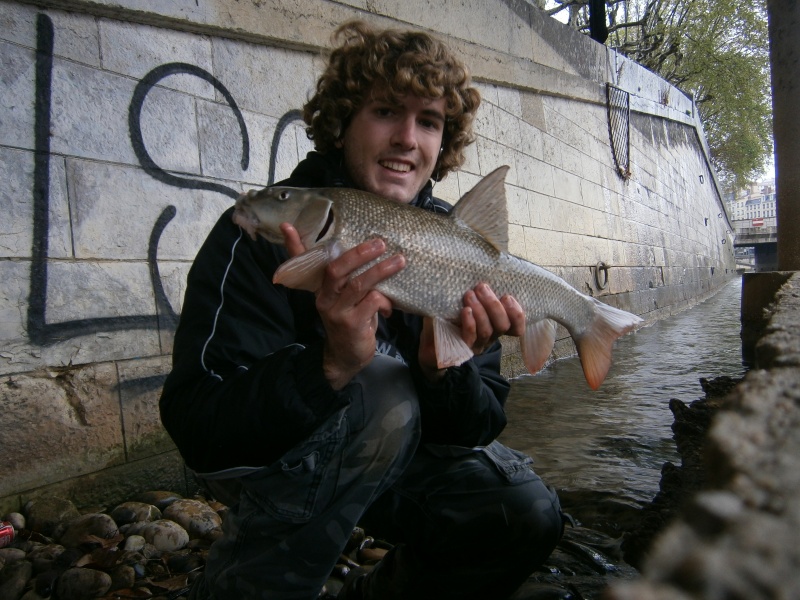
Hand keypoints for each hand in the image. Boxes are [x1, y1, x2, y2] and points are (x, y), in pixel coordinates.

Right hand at [281, 224, 405, 389]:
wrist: (347, 356)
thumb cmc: (350, 319)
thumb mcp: (345, 298)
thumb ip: (350, 278)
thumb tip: (370, 251)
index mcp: (320, 288)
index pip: (303, 263)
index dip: (293, 244)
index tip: (287, 225)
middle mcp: (324, 298)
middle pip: (336, 269)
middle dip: (359, 253)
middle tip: (380, 243)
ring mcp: (337, 312)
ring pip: (359, 283)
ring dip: (381, 271)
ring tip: (399, 261)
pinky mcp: (352, 324)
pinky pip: (372, 301)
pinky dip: (384, 299)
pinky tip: (389, 305)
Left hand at [418, 283, 524, 381]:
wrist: (429, 343)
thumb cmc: (448, 318)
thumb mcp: (465, 302)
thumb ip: (475, 292)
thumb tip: (476, 267)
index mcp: (494, 327)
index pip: (516, 328)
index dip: (517, 314)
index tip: (507, 296)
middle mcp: (489, 338)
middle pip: (503, 325)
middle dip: (494, 304)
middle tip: (482, 287)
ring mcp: (476, 345)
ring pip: (487, 331)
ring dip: (480, 310)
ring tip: (469, 294)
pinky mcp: (461, 349)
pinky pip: (470, 338)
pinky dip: (470, 323)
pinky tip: (465, 311)